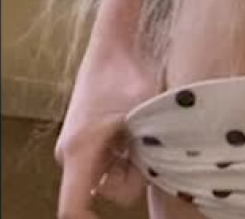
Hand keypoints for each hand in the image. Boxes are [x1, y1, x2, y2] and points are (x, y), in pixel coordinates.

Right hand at [54, 22, 163, 216]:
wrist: (116, 42)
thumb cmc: (128, 74)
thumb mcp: (146, 114)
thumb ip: (151, 153)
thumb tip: (171, 178)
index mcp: (79, 152)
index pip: (72, 209)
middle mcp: (74, 155)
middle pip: (111, 193)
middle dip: (137, 175)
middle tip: (147, 140)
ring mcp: (82, 149)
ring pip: (118, 178)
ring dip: (138, 161)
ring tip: (143, 129)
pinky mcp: (91, 142)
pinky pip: (115, 164)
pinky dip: (131, 153)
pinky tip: (136, 128)